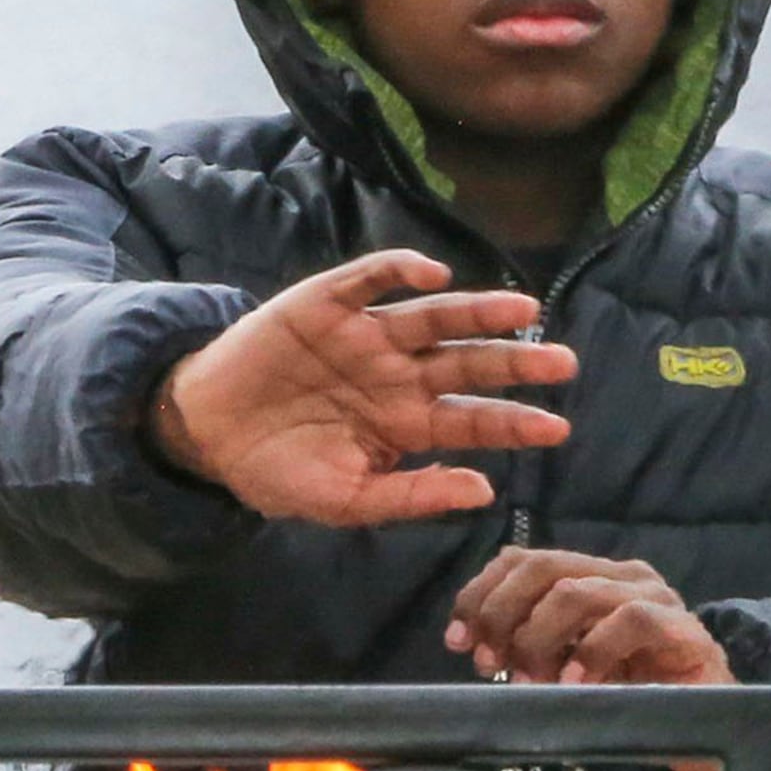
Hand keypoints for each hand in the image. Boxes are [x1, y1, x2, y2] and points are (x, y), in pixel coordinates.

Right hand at [151, 250, 573, 526]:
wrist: (207, 434)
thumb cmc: (280, 471)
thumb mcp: (347, 499)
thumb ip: (413, 496)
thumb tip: (484, 491)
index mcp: (407, 423)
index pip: (473, 419)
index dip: (515, 422)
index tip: (559, 428)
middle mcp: (397, 374)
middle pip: (468, 362)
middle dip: (516, 361)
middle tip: (563, 362)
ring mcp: (365, 336)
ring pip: (433, 318)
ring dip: (478, 311)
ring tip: (523, 308)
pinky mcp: (325, 304)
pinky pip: (370, 279)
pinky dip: (401, 271)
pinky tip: (434, 276)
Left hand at [447, 549, 735, 686]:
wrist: (713, 720)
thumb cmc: (634, 692)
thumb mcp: (568, 664)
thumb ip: (529, 644)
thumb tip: (472, 643)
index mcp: (592, 574)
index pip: (523, 558)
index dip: (481, 593)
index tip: (456, 638)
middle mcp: (623, 575)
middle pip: (544, 567)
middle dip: (503, 613)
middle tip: (488, 661)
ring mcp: (658, 599)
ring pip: (579, 591)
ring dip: (540, 637)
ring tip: (530, 680)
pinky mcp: (686, 631)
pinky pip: (632, 622)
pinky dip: (593, 650)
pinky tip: (575, 682)